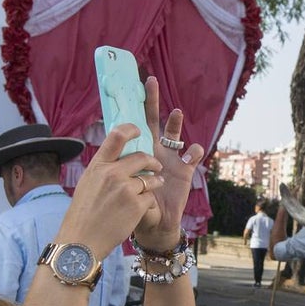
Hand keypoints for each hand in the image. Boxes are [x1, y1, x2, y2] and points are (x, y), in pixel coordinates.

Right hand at [61, 126, 163, 258]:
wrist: (82, 240)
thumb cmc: (83, 213)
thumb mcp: (88, 183)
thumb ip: (104, 168)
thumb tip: (118, 156)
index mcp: (98, 165)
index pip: (117, 135)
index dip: (131, 129)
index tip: (139, 130)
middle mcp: (112, 173)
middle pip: (142, 157)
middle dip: (153, 162)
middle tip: (156, 167)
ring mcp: (126, 189)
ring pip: (151, 178)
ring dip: (155, 182)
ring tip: (152, 187)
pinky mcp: (137, 205)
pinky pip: (151, 197)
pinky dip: (149, 202)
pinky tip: (141, 209)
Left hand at [134, 76, 203, 249]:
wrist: (154, 225)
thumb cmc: (134, 208)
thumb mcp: (123, 191)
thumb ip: (121, 180)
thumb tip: (110, 172)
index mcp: (137, 153)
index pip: (132, 127)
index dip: (129, 110)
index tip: (124, 92)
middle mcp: (154, 151)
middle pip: (153, 121)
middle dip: (151, 101)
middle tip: (149, 81)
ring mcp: (171, 158)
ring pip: (174, 134)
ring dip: (175, 122)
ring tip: (175, 113)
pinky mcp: (185, 170)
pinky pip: (193, 155)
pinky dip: (194, 151)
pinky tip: (192, 152)